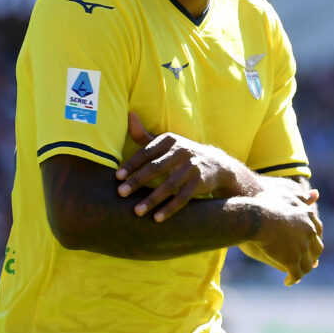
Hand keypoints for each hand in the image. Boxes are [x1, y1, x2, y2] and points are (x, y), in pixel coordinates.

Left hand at [116, 112, 246, 221]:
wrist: (216, 164)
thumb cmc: (181, 154)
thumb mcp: (166, 142)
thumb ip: (144, 134)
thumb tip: (129, 114)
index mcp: (170, 140)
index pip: (147, 152)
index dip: (132, 164)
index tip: (117, 177)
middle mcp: (182, 151)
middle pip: (156, 168)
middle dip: (137, 181)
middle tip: (121, 193)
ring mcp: (193, 167)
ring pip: (170, 185)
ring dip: (152, 199)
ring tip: (136, 211)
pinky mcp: (200, 182)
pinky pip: (183, 197)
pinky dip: (170, 208)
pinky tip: (157, 218)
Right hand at [240, 187, 323, 285]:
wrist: (254, 217)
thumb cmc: (264, 203)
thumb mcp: (286, 194)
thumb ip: (302, 196)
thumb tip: (316, 194)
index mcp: (309, 217)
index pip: (317, 231)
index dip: (313, 239)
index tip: (309, 244)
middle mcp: (310, 232)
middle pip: (316, 249)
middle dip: (312, 256)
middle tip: (307, 262)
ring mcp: (302, 247)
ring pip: (307, 264)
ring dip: (303, 270)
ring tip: (296, 274)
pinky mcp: (291, 260)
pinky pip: (296, 274)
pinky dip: (293, 279)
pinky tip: (288, 282)